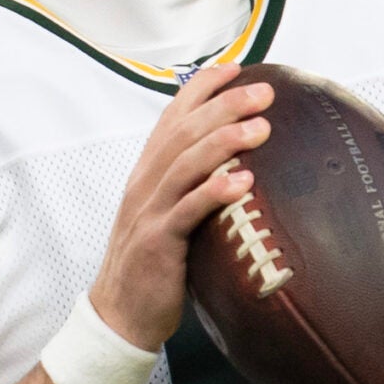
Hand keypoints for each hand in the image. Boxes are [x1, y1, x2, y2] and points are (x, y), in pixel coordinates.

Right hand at [88, 64, 273, 350]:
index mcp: (147, 174)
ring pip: (184, 164)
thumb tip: (240, 165)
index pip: (172, 117)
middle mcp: (145, 184)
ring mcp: (148, 212)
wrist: (120, 315)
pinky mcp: (157, 243)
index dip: (202, 89)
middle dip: (223, 106)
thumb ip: (192, 187)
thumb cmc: (154, 265)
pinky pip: (186, 212)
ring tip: (260, 127)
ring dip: (223, 141)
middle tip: (264, 93)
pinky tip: (242, 183)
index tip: (237, 68)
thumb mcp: (169, 215)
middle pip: (182, 132)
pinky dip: (213, 193)